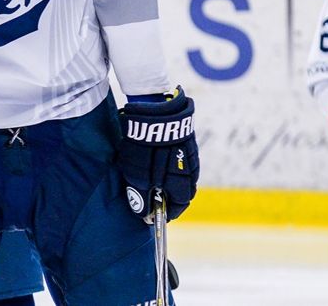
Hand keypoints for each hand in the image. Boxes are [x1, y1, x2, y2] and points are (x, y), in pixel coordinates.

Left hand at [116, 86, 198, 220]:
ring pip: (183, 176)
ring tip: (153, 179)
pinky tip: (158, 161)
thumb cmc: (145, 147)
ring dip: (170, 181)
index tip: (154, 215)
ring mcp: (190, 155)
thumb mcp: (137, 176)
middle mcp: (190, 171)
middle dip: (169, 197)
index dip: (167, 212)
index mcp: (181, 183)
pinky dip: (171, 166)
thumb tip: (144, 214)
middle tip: (153, 198)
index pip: (179, 205)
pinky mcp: (187, 141)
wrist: (155, 112)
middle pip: (183, 191)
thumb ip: (141, 197)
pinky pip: (181, 161)